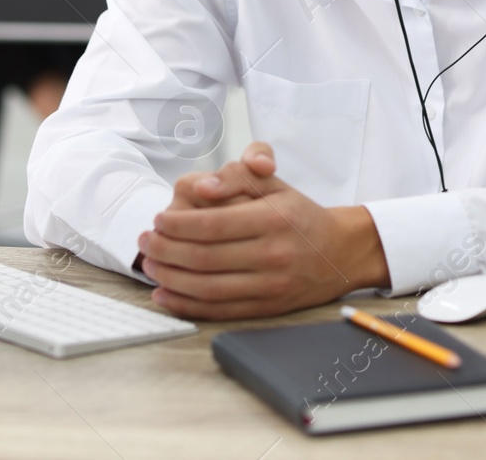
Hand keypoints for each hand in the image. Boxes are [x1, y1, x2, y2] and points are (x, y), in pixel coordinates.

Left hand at [138, 142, 390, 319]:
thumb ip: (237, 175)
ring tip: (150, 265)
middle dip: (164, 250)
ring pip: (207, 288)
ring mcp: (270, 286)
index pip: (212, 225)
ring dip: (169, 278)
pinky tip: (164, 294)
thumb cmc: (298, 214)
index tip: (157, 220)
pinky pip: (218, 311)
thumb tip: (203, 187)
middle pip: (204, 257)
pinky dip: (185, 305)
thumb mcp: (273, 183)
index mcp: (273, 219)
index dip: (177, 225)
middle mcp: (273, 254)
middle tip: (145, 241)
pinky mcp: (266, 309)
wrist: (340, 252)